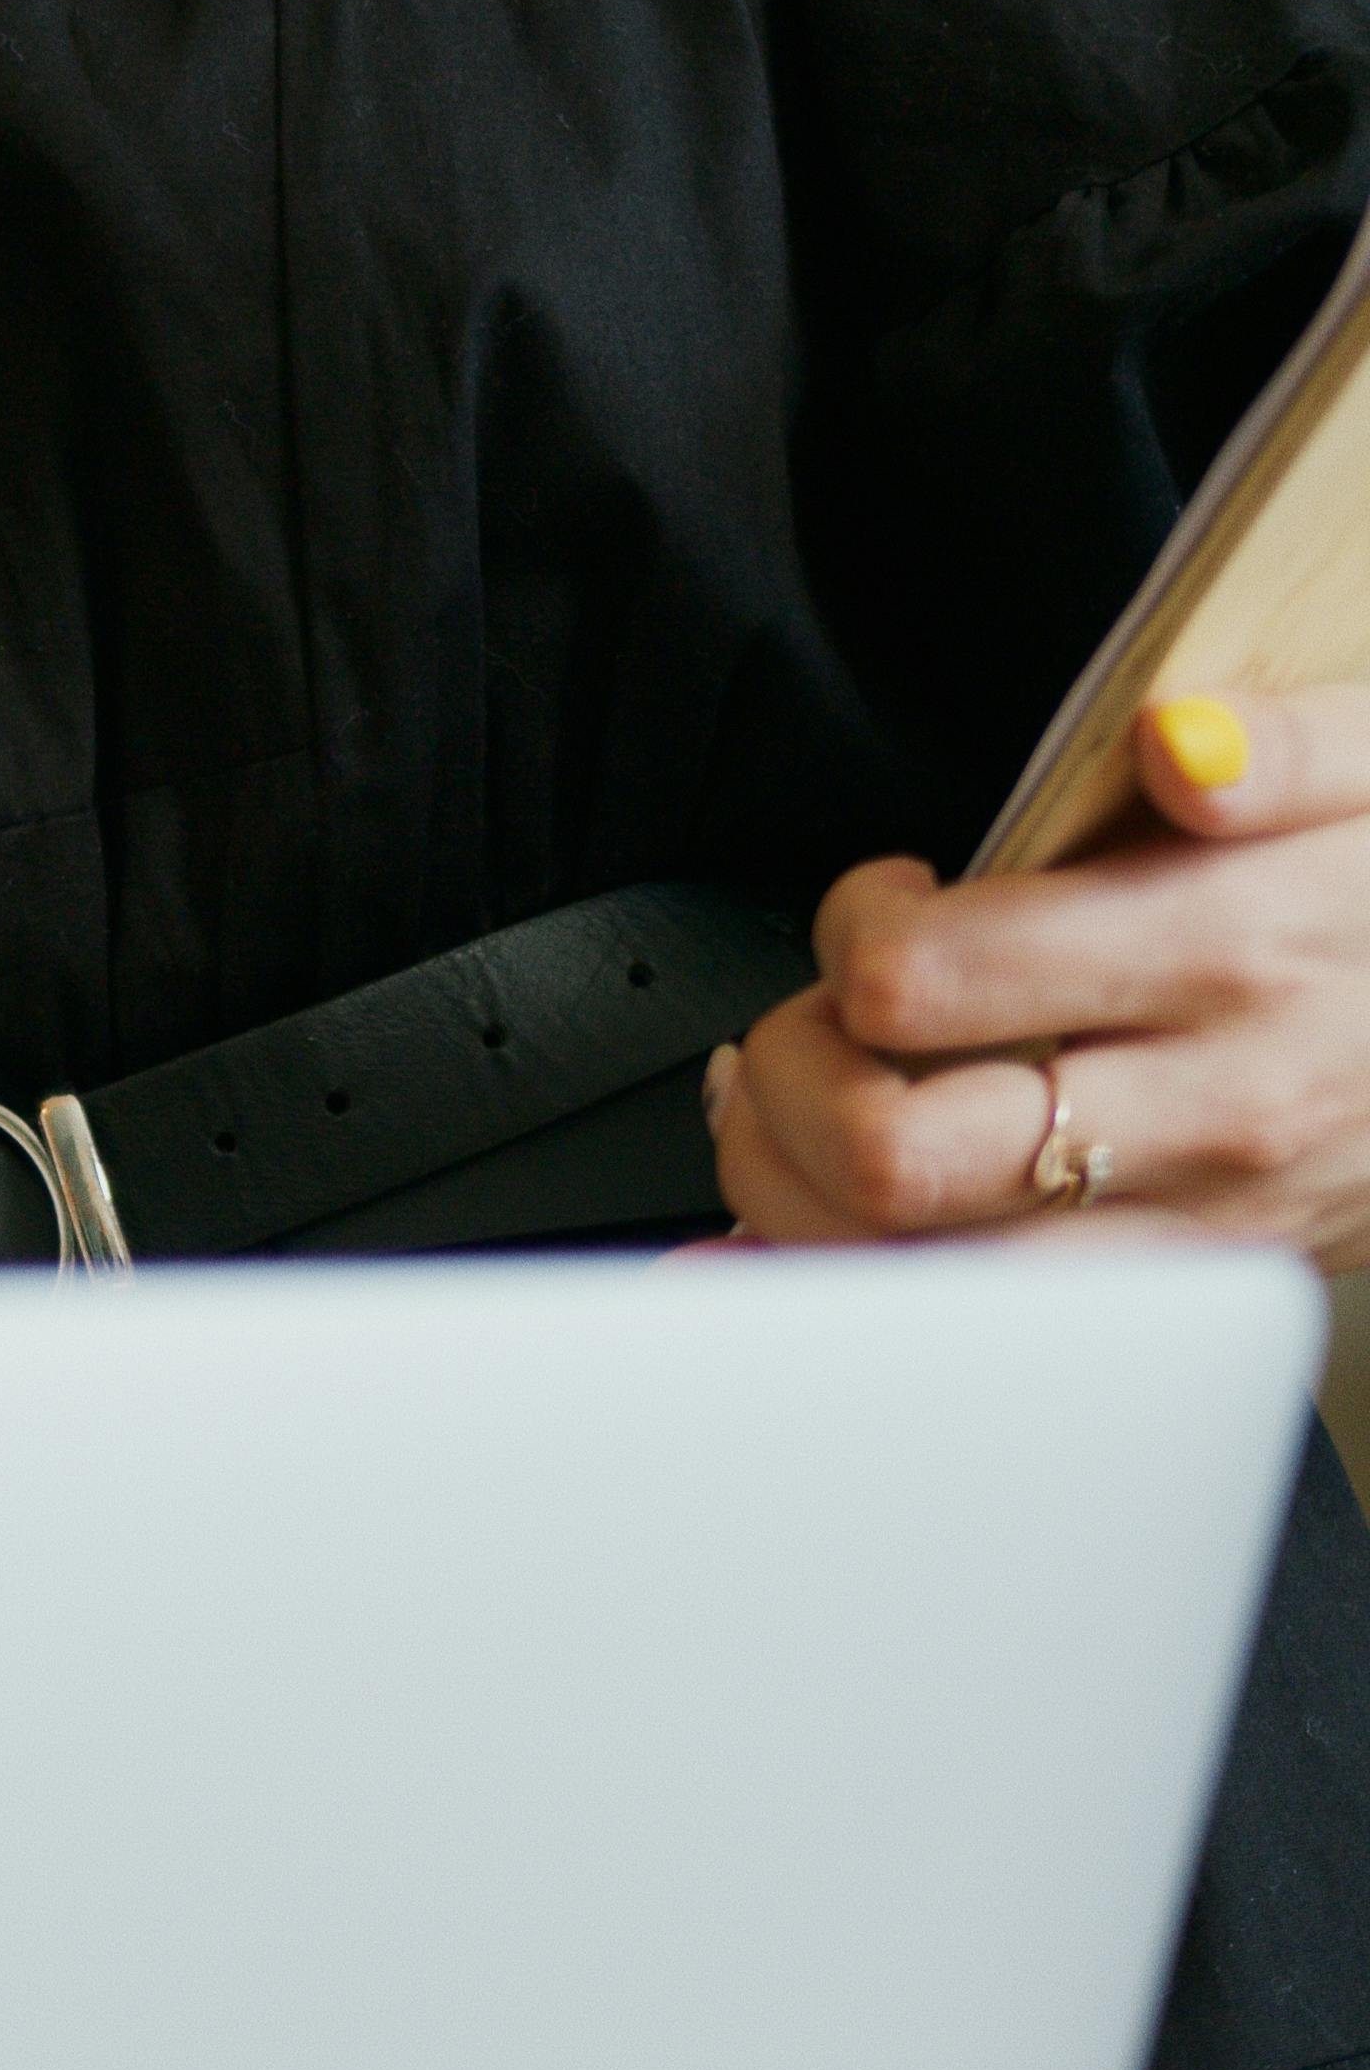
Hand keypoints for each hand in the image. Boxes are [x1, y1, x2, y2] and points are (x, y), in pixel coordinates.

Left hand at [711, 692, 1369, 1267]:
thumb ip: (1281, 743)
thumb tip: (1182, 748)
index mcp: (1226, 951)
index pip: (923, 979)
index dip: (849, 932)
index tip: (878, 903)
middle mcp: (1208, 1106)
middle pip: (891, 1153)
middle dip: (788, 1079)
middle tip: (808, 1023)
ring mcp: (1200, 1216)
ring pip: (915, 1269)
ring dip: (799, 1188)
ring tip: (797, 1108)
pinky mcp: (1198, 1285)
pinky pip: (993, 1327)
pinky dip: (865, 1277)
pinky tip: (826, 1214)